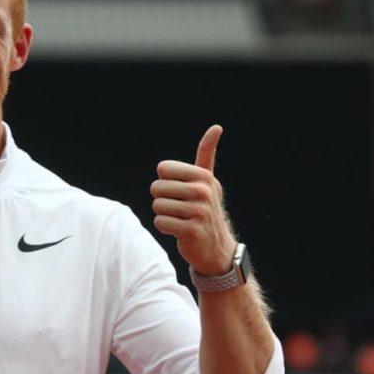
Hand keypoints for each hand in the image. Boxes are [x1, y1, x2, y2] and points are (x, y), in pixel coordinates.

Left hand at [150, 125, 236, 275]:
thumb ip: (206, 154)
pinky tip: (178, 230)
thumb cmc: (204, 207)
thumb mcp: (207, 180)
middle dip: (162, 199)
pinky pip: (160, 222)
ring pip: (157, 205)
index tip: (179, 190)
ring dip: (163, 214)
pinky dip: (164, 227)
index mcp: (203, 176)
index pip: (163, 169)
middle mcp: (203, 192)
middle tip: (179, 208)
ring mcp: (199, 212)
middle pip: (157, 187)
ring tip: (179, 219)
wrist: (215, 246)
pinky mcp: (192, 230)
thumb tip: (217, 127)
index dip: (165, 180)